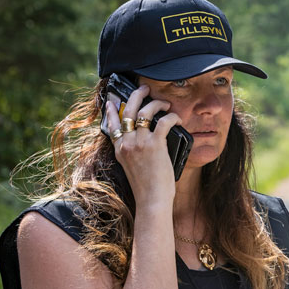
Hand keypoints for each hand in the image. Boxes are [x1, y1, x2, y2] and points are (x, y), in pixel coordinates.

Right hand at [104, 84, 181, 207]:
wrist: (151, 201)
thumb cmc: (146, 189)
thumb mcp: (132, 169)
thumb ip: (133, 153)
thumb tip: (145, 141)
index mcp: (119, 149)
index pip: (111, 123)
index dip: (111, 109)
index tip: (111, 100)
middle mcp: (127, 143)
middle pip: (127, 110)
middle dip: (136, 94)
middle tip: (145, 88)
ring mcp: (139, 143)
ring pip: (145, 111)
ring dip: (157, 103)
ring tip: (166, 103)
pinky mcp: (155, 144)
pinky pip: (163, 121)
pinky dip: (172, 116)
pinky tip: (177, 118)